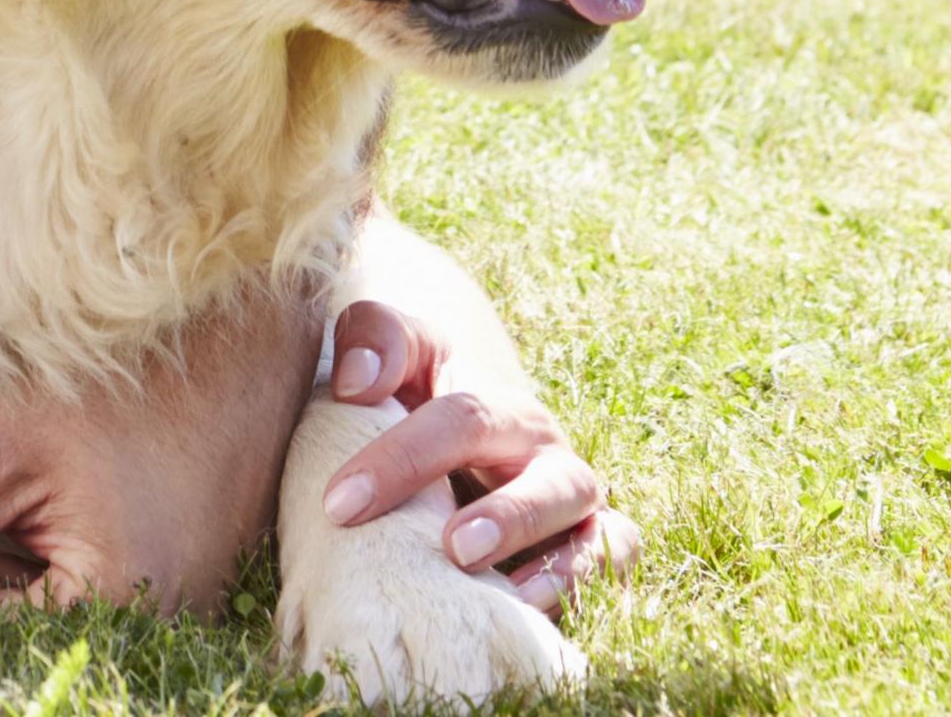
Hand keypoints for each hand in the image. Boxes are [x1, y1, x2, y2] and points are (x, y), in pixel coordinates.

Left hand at [0, 279, 314, 610]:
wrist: (244, 332)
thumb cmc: (127, 375)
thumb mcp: (0, 449)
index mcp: (107, 612)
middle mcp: (148, 635)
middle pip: (1, 641)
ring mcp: (166, 616)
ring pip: (34, 622)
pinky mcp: (170, 589)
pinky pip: (73, 597)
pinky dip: (34, 561)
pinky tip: (30, 506)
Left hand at [314, 300, 636, 612]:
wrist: (466, 432)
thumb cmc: (421, 396)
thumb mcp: (402, 356)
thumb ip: (374, 337)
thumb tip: (357, 381)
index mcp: (499, 405)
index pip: (460, 421)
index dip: (401, 460)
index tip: (339, 504)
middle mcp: (547, 455)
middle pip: (550, 481)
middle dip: (508, 517)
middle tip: (456, 549)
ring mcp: (575, 506)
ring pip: (595, 532)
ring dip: (558, 568)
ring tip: (509, 596)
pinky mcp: (590, 549)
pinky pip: (611, 569)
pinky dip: (585, 590)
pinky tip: (531, 613)